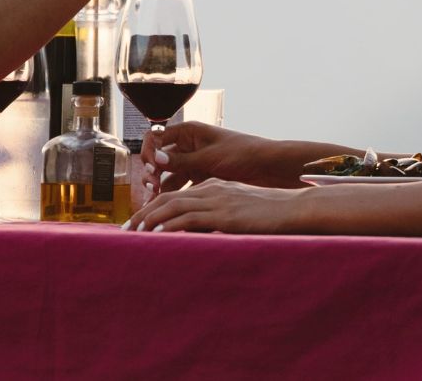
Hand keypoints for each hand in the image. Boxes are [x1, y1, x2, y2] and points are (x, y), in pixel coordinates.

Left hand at [124, 178, 305, 233]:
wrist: (295, 208)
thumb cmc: (271, 213)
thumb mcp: (240, 210)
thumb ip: (219, 217)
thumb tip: (202, 234)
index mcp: (213, 187)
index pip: (175, 195)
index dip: (152, 208)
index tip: (138, 223)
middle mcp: (211, 190)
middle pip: (166, 198)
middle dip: (143, 214)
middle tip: (126, 230)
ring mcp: (217, 200)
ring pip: (172, 207)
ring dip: (149, 221)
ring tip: (134, 234)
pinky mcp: (224, 214)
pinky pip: (189, 219)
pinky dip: (169, 226)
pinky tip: (156, 235)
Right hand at [142, 121, 283, 193]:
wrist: (271, 168)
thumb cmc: (244, 153)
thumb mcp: (211, 157)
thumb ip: (182, 161)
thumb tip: (155, 160)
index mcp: (189, 132)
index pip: (155, 138)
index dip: (148, 152)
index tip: (152, 168)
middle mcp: (188, 147)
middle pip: (158, 159)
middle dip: (151, 172)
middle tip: (153, 188)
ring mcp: (193, 164)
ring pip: (167, 176)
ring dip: (158, 188)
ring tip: (153, 203)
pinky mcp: (201, 179)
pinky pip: (180, 188)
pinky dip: (171, 197)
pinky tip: (165, 210)